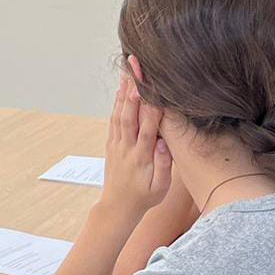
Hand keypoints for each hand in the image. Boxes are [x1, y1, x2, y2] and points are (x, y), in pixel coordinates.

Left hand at [100, 77, 171, 219]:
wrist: (117, 208)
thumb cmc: (144, 198)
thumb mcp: (160, 188)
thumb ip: (163, 165)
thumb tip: (163, 142)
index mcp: (140, 157)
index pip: (146, 127)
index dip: (148, 105)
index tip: (150, 85)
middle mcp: (126, 147)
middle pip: (129, 113)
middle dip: (133, 88)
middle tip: (135, 66)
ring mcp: (117, 144)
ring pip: (119, 114)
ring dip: (124, 91)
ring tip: (128, 70)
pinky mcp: (112, 144)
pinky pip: (114, 120)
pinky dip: (118, 103)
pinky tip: (122, 89)